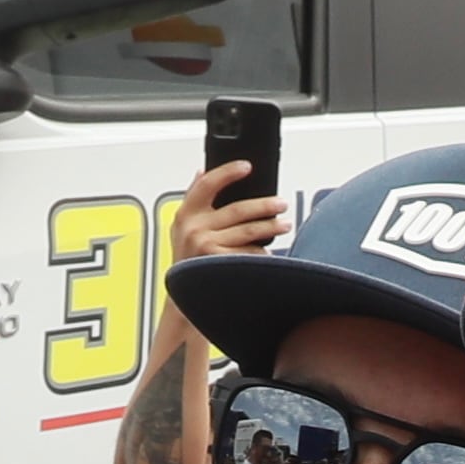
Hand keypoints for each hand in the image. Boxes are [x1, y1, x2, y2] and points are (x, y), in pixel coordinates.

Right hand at [174, 158, 293, 261]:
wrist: (183, 296)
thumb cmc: (187, 259)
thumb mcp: (181, 226)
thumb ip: (192, 198)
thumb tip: (202, 171)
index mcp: (186, 213)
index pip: (207, 184)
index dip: (228, 172)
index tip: (247, 167)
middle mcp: (194, 229)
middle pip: (238, 209)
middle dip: (264, 205)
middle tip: (281, 204)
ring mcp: (206, 246)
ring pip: (247, 231)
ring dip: (270, 227)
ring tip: (284, 225)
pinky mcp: (218, 263)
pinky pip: (248, 253)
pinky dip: (261, 252)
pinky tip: (268, 251)